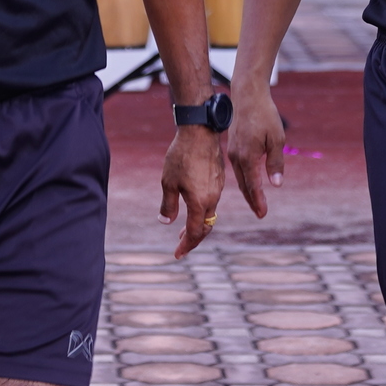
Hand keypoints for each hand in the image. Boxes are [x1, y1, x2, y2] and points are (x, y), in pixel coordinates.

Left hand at [161, 126, 226, 258]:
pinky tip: (193, 203)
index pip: (196, 232)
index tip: (177, 253)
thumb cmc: (181, 156)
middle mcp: (213, 198)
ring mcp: (218, 188)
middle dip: (194, 238)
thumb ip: (168, 205)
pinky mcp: (219, 178)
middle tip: (181, 244)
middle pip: (206, 227)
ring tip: (186, 226)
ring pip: (210, 213)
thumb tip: (166, 221)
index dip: (186, 245)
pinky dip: (203, 208)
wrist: (200, 132)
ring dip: (199, 223)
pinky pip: (212, 200)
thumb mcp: (168, 182)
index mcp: (200, 202)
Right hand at [226, 87, 286, 220]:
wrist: (247, 95)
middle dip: (252, 200)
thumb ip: (275, 162)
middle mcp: (237, 157)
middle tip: (260, 213)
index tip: (263, 214)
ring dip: (247, 190)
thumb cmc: (264, 115)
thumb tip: (276, 184)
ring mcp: (233, 151)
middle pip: (244, 185)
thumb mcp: (276, 138)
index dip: (258, 201)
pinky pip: (238, 168)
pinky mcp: (233, 146)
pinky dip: (244, 179)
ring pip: (240, 177)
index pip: (253, 185)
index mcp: (247, 156)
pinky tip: (248, 182)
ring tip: (255, 201)